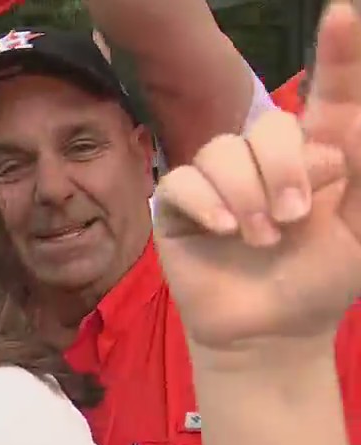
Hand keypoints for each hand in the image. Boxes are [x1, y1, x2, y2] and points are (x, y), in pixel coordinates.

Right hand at [152, 0, 360, 362]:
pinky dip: (208, 204)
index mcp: (319, 155)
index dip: (338, 55)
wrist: (271, 333)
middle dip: (285, 168)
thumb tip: (332, 139)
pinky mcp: (182, 205)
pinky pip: (186, 180)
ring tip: (258, 238)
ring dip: (246, 195)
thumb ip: (360, 177)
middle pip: (270, 125)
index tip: (344, 14)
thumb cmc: (322, 282)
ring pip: (225, 150)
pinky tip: (224, 231)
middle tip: (294, 218)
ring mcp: (221, 180)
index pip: (330, 95)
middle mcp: (267, 159)